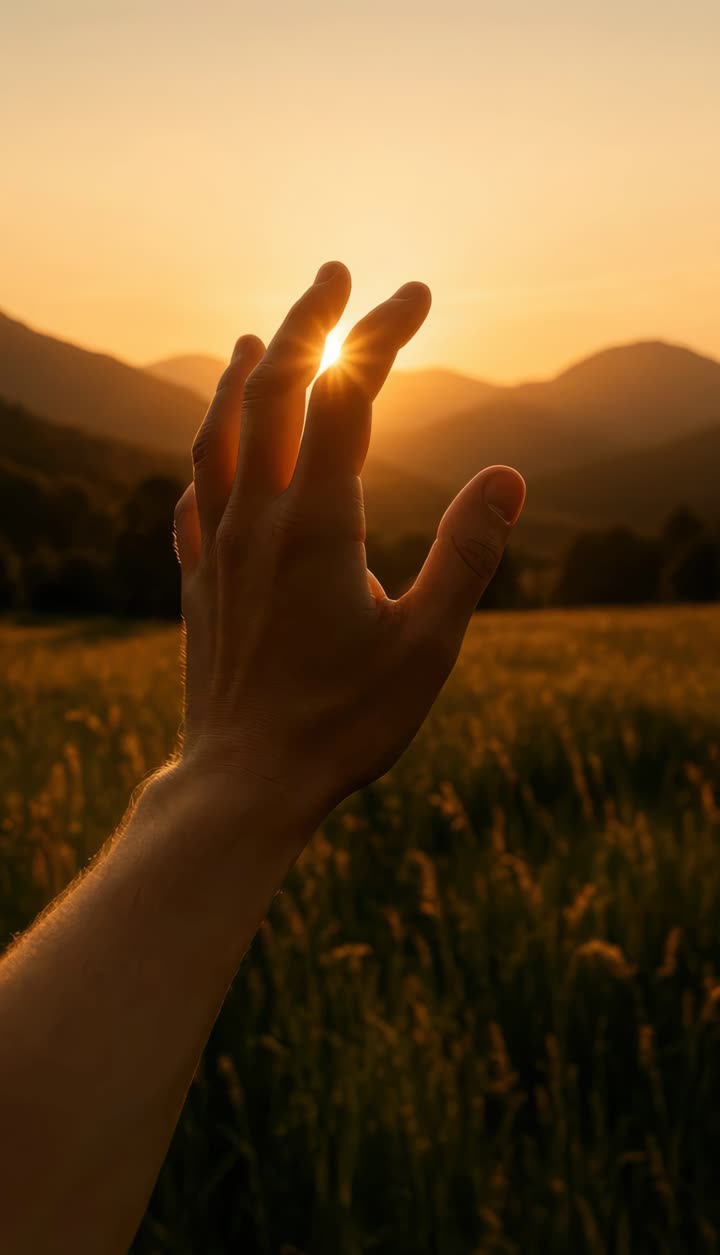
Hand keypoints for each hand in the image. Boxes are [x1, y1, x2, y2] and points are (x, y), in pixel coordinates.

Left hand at [173, 263, 524, 831]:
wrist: (243, 782)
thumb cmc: (341, 722)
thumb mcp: (426, 645)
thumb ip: (467, 556)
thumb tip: (509, 478)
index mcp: (317, 523)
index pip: (346, 396)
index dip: (380, 335)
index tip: (415, 294)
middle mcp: (256, 518)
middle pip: (272, 390)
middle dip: (306, 322)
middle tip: (335, 275)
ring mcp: (216, 546)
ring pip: (219, 433)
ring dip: (241, 375)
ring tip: (254, 338)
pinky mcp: (196, 579)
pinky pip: (192, 493)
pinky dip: (206, 451)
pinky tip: (211, 451)